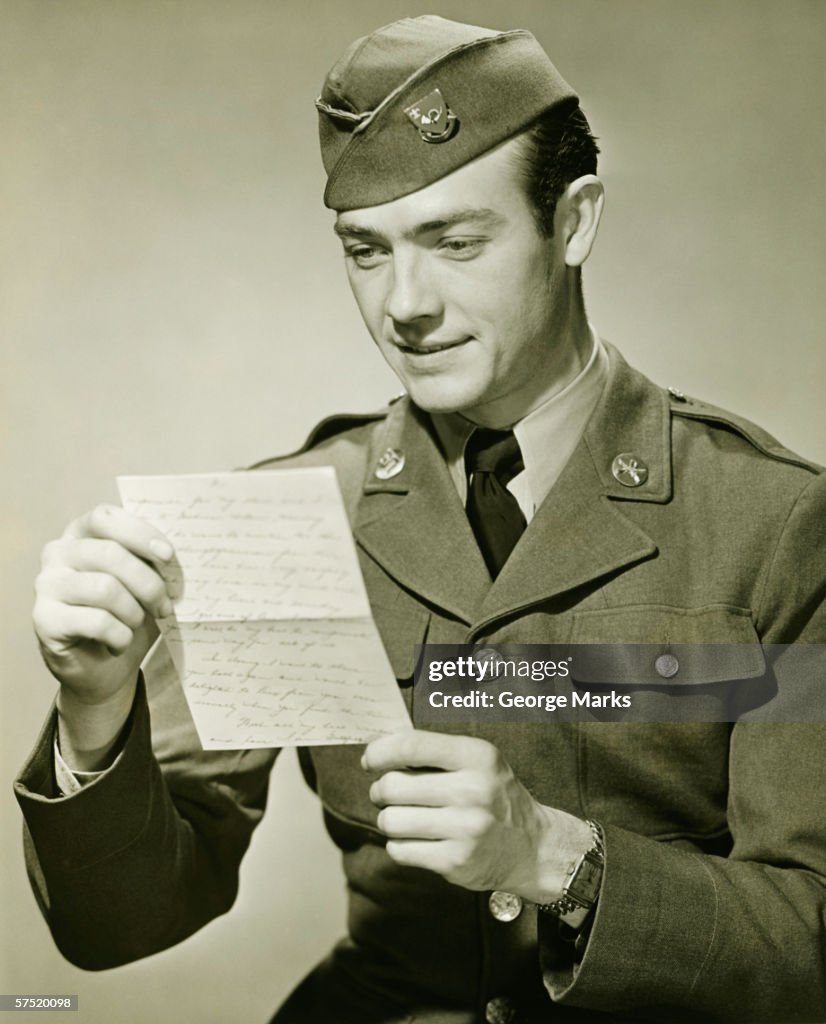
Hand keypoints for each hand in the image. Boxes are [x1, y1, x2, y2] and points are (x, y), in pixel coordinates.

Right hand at [33, 504, 175, 765]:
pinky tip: (118, 644)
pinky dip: (120, 636)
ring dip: (134, 612)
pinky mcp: (44, 619)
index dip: (139, 534)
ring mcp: (47, 585)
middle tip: (165, 606)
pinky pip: (97, 622)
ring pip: (105, 588)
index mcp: (81, 533)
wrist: (104, 668)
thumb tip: (171, 555)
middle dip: (148, 584)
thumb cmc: (127, 615)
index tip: (167, 556)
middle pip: (110, 554)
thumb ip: (150, 561)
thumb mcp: (144, 582)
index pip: (105, 518)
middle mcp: (58, 552)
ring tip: (137, 625)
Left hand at [363, 729, 591, 901]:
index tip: (370, 760)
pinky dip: (399, 845)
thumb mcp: (477, 761)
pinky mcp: (456, 862)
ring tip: (403, 818)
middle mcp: (473, 790)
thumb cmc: (493, 796)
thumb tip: (378, 749)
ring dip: (388, 820)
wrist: (532, 847)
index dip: (379, 752)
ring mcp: (465, 828)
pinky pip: (400, 850)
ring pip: (390, 821)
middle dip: (380, 791)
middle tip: (388, 795)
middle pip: (392, 786)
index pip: (411, 746)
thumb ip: (433, 751)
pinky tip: (417, 840)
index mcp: (476, 756)